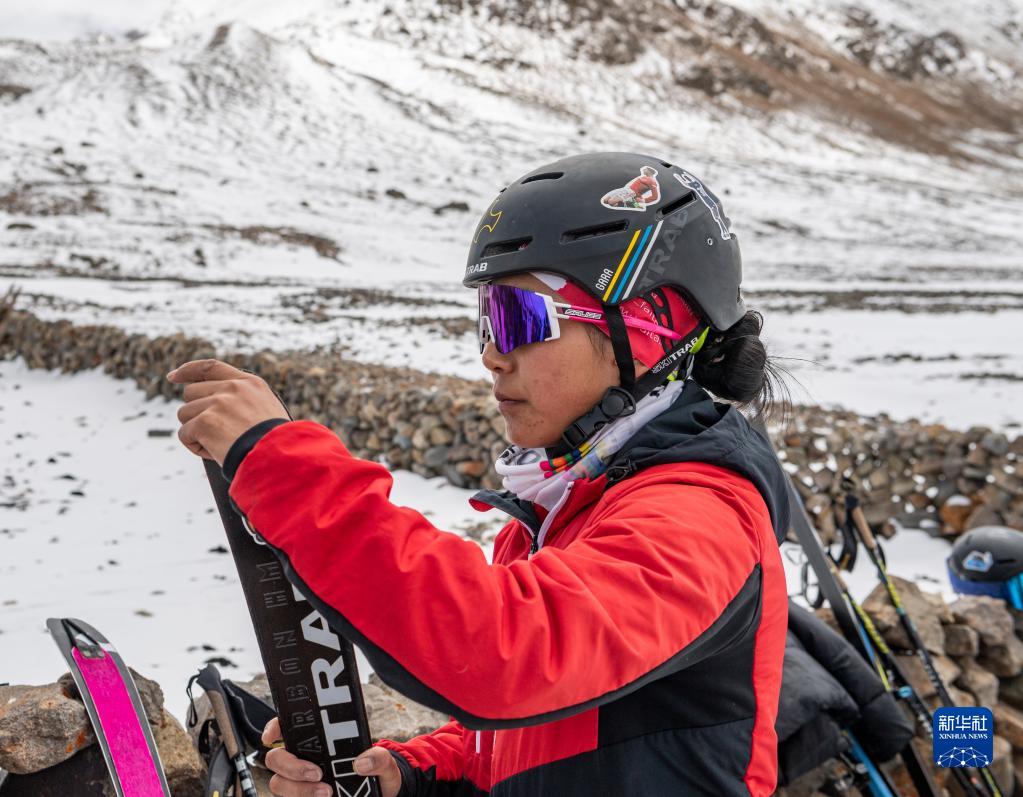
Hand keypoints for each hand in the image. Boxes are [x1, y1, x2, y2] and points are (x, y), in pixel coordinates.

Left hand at [167, 359, 288, 465]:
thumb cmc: (274, 443)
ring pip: (185, 414)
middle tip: (214, 432)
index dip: (188, 370)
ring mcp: (218, 402)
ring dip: (196, 431)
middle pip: (191, 393)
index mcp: (249, 383)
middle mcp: (232, 388)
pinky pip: (185, 434)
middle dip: (196, 413)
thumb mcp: (266, 410)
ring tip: (219, 444)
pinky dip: (195, 446)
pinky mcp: (205, 421)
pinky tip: (214, 452)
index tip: (173, 377)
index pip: (210, 367)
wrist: (277, 457)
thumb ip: (241, 400)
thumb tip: (210, 405)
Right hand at [261, 717, 402, 796]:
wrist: (381, 796)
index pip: (286, 726)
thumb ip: (380, 758)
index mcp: (318, 740)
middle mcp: (303, 758)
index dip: (274, 727)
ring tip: (327, 792)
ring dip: (298, 789)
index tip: (273, 736)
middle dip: (292, 766)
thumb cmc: (376, 774)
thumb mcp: (384, 763)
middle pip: (276, 758)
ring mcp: (299, 782)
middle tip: (317, 773)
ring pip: (279, 784)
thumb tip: (361, 763)